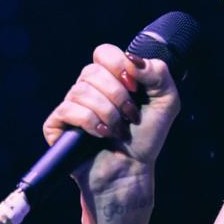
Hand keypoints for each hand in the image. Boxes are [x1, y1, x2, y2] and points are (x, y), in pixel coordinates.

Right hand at [43, 43, 180, 198]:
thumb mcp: (166, 101)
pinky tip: (101, 134)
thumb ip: (158, 72)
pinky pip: (67, 109)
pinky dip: (89, 122)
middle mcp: (88, 87)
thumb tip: (132, 59)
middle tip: (130, 115)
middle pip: (92, 71)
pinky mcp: (57, 124)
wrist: (131, 171)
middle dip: (117, 96)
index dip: (119, 65)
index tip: (134, 87)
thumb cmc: (146, 136)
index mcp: (110, 76)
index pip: (104, 52)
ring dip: (107, 113)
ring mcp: (71, 105)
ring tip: (118, 130)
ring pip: (81, 91)